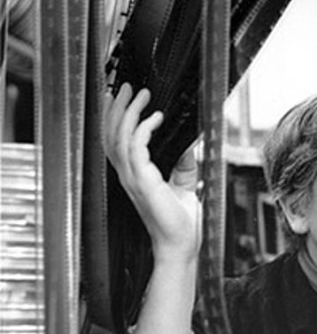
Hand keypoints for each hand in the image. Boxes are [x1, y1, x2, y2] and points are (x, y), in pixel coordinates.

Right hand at [105, 83, 201, 262]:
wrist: (181, 245)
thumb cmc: (181, 223)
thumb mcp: (184, 185)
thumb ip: (183, 164)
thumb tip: (189, 144)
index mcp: (134, 176)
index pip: (114, 141)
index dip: (113, 118)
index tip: (120, 97)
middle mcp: (128, 176)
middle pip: (111, 135)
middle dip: (117, 108)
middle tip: (129, 88)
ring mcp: (134, 180)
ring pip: (119, 138)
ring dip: (129, 113)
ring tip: (142, 96)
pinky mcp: (145, 183)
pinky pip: (136, 149)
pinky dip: (144, 130)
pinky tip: (156, 119)